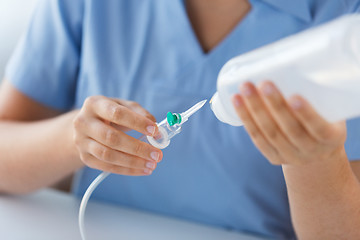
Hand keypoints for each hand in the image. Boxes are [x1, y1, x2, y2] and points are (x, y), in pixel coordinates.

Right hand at [73, 96, 162, 174]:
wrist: (86, 125)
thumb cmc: (109, 113)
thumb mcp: (123, 105)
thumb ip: (140, 113)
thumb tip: (156, 128)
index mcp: (94, 104)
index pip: (117, 114)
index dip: (137, 123)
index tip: (155, 131)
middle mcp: (83, 122)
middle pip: (111, 138)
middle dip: (137, 147)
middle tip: (157, 154)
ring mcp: (81, 142)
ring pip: (108, 155)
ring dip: (133, 162)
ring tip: (152, 164)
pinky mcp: (85, 157)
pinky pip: (107, 167)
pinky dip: (127, 170)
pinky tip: (143, 169)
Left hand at [232, 81, 346, 165]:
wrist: (317, 155)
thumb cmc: (325, 123)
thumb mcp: (332, 114)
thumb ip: (319, 97)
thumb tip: (300, 62)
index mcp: (330, 138)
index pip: (319, 128)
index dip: (306, 114)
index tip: (294, 96)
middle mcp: (310, 150)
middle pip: (290, 129)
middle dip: (275, 105)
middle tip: (264, 83)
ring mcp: (290, 155)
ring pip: (270, 133)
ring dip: (254, 110)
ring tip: (245, 89)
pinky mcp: (273, 156)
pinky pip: (257, 138)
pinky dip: (246, 119)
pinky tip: (237, 102)